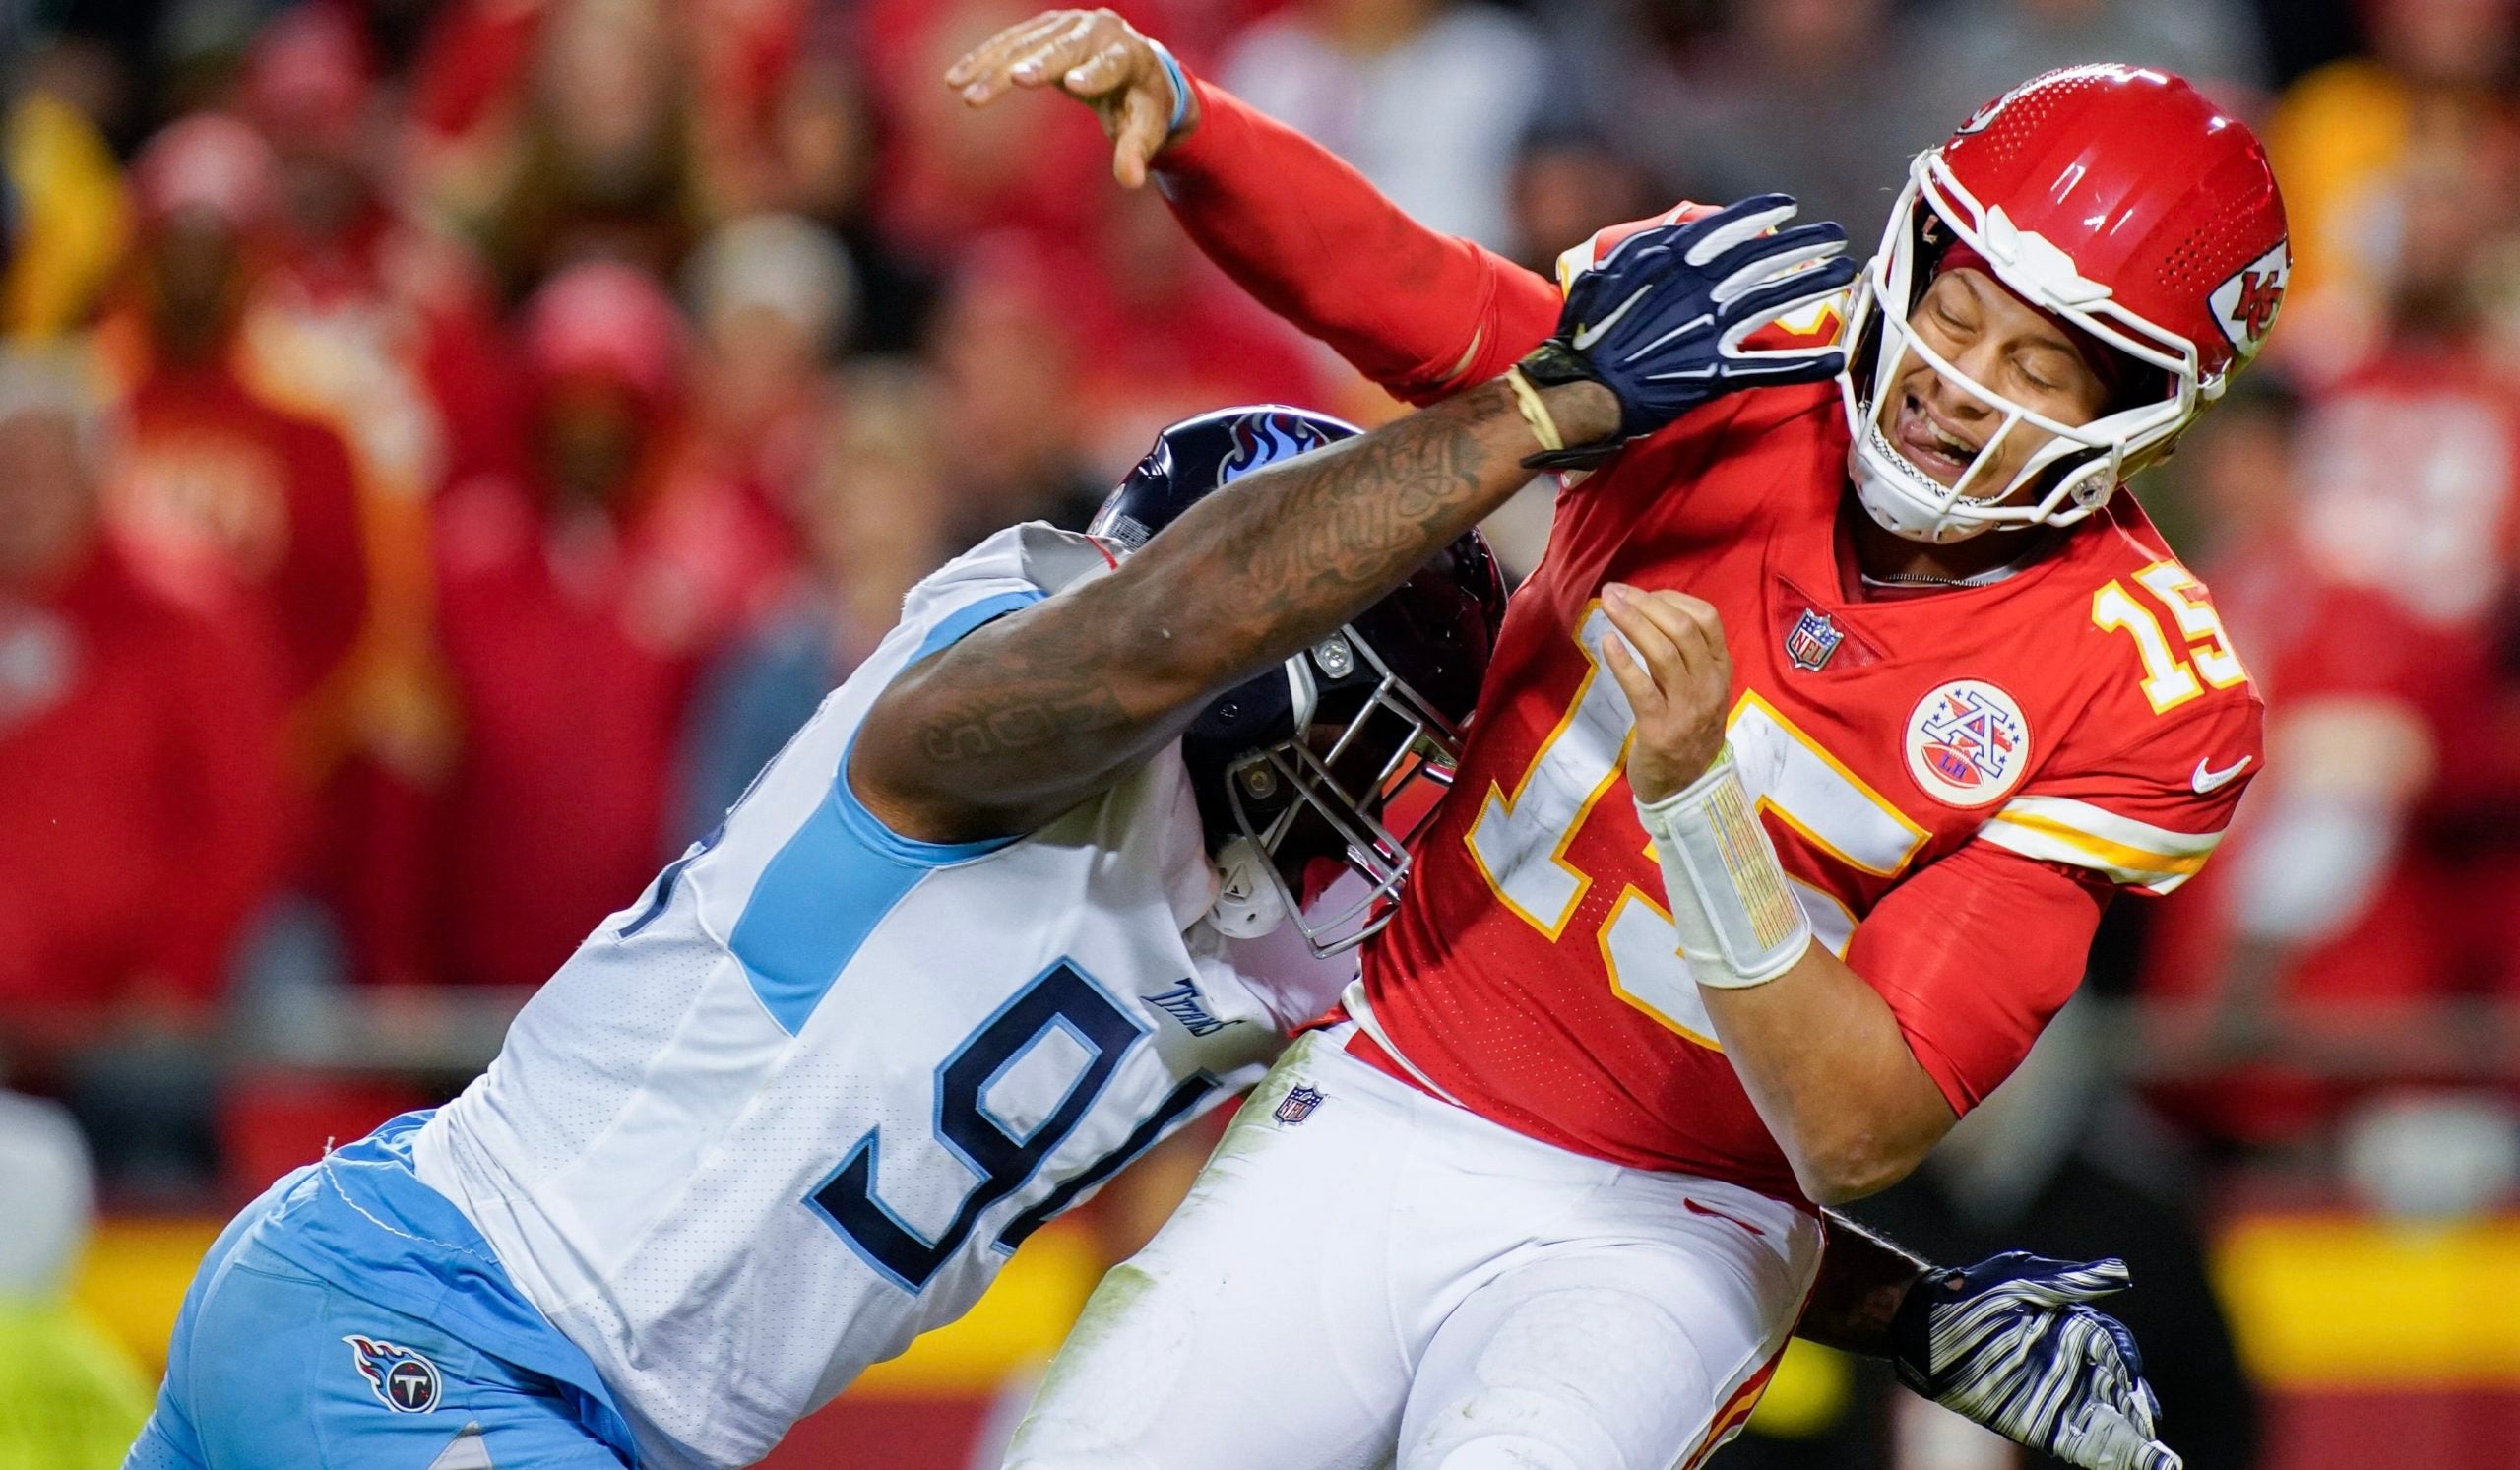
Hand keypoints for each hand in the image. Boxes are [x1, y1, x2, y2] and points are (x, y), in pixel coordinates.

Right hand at [946, 9, 1193, 187]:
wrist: (1136, 68)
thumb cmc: (1141, 105)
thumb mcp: (1146, 130)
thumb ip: (1137, 152)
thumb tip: (1131, 181)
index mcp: (1128, 54)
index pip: (1110, 65)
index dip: (1093, 74)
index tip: (1074, 84)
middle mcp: (1097, 30)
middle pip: (1063, 50)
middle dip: (1036, 65)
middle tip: (1011, 80)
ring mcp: (1067, 23)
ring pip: (1026, 44)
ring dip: (992, 66)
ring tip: (961, 89)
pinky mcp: (1044, 27)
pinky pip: (1009, 42)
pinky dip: (982, 59)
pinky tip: (955, 77)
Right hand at [1515, 194, 1854, 467]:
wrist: (1577, 388)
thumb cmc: (1584, 331)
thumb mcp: (1606, 270)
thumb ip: (1647, 247)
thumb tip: (1679, 229)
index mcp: (1669, 260)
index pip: (1728, 227)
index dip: (1763, 214)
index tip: (1788, 206)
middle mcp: (1697, 288)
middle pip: (1763, 258)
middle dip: (1805, 244)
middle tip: (1835, 237)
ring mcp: (1708, 330)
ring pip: (1774, 300)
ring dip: (1814, 285)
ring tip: (1846, 274)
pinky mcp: (1712, 372)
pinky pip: (1766, 367)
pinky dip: (1801, 365)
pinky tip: (1832, 361)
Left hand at [1599, 582, 1729, 803]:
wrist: (1685, 790)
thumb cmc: (1688, 732)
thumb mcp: (1701, 690)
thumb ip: (1686, 656)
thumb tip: (1649, 610)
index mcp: (1720, 671)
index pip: (1707, 619)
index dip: (1671, 598)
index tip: (1639, 593)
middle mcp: (1709, 686)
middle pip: (1683, 630)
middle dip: (1645, 604)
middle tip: (1614, 592)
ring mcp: (1687, 709)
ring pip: (1665, 653)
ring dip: (1632, 623)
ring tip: (1607, 606)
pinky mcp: (1660, 729)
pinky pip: (1642, 689)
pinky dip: (1623, 662)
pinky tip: (1607, 642)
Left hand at [1892, 1254, 2181, 1469]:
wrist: (1924, 1320)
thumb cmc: (1974, 1290)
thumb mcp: (2022, 1277)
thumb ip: (2071, 1281)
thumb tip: (2122, 1273)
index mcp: (2074, 1326)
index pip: (2115, 1348)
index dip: (2128, 1362)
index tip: (2133, 1377)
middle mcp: (2071, 1363)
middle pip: (2117, 1392)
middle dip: (2140, 1413)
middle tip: (2157, 1435)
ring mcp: (2053, 1393)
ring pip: (2102, 1421)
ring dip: (2130, 1442)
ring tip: (2161, 1464)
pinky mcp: (2031, 1419)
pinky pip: (2069, 1440)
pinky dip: (2095, 1454)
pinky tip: (2117, 1465)